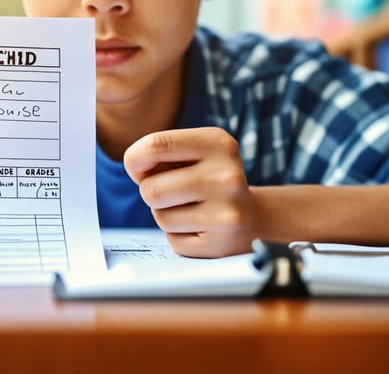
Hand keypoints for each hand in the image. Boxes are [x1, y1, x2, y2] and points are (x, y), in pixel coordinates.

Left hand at [123, 127, 255, 257]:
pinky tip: (200, 227)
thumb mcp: (194, 153)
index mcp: (219, 144)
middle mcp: (227, 177)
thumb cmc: (209, 179)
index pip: (155, 145)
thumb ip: (160, 152)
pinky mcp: (219, 244)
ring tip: (192, 209)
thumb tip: (134, 164)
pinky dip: (179, 235)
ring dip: (166, 214)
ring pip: (160, 216)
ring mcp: (226, 213)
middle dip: (152, 191)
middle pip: (150, 189)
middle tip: (174, 192)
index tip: (140, 167)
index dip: (135, 159)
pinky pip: (172, 240)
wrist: (254, 218)